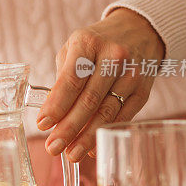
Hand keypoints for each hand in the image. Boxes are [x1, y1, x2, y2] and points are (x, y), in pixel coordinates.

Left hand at [37, 8, 164, 160]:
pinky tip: (91, 148)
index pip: (71, 79)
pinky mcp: (143, 90)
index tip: (42, 125)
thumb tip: (52, 116)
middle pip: (89, 100)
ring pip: (106, 112)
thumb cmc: (97, 43)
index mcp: (88, 43)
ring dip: (87, 137)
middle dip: (69, 128)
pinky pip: (122, 117)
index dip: (56, 105)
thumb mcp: (75, 48)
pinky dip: (104, 133)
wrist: (138, 31)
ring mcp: (132, 74)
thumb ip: (63, 79)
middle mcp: (113, 57)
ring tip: (71, 154)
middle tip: (53, 147)